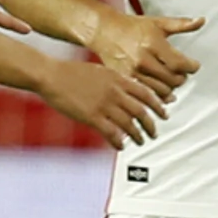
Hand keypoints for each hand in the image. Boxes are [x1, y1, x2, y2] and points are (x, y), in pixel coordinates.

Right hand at [35, 59, 165, 150]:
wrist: (52, 75)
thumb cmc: (72, 72)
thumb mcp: (101, 71)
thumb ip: (116, 80)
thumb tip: (127, 88)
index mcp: (118, 79)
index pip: (146, 93)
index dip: (158, 105)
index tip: (164, 113)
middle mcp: (115, 92)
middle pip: (141, 111)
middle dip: (151, 124)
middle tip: (155, 132)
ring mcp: (104, 105)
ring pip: (129, 124)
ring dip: (137, 135)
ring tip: (141, 141)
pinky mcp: (92, 117)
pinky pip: (111, 133)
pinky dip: (119, 142)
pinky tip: (121, 146)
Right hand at [89, 14, 205, 101]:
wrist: (105, 31)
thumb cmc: (132, 27)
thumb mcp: (159, 22)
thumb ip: (182, 24)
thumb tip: (201, 21)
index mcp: (153, 43)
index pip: (179, 64)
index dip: (191, 67)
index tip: (194, 66)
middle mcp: (143, 59)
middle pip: (172, 79)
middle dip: (182, 77)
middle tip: (183, 72)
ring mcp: (133, 71)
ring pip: (161, 90)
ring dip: (171, 87)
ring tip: (172, 79)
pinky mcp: (125, 80)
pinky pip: (147, 94)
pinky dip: (157, 95)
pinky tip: (161, 89)